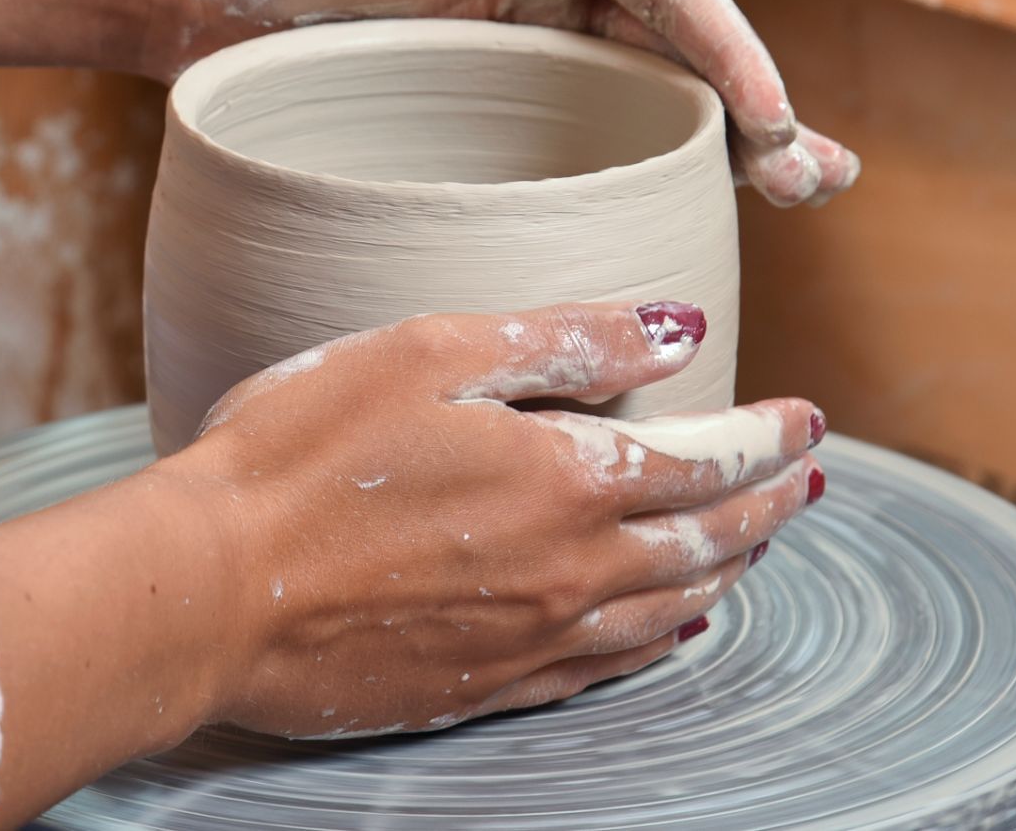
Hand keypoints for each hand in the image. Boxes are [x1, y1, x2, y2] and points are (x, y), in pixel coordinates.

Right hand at [159, 299, 825, 739]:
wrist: (208, 590)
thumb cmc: (299, 451)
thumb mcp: (430, 353)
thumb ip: (566, 339)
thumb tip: (681, 327)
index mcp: (566, 480)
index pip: (707, 458)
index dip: (766, 436)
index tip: (807, 418)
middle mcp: (571, 572)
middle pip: (706, 539)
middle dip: (768, 503)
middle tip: (807, 478)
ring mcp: (531, 640)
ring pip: (670, 610)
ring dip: (727, 569)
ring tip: (758, 541)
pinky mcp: (485, 687)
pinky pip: (607, 670)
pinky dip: (661, 641)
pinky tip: (674, 628)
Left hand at [171, 0, 857, 205]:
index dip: (728, 53)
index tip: (767, 119)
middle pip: (681, 56)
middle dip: (758, 113)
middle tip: (816, 179)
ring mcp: (526, 57)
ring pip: (648, 106)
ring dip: (725, 152)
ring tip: (796, 197)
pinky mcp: (487, 116)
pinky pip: (582, 148)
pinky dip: (645, 178)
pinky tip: (695, 219)